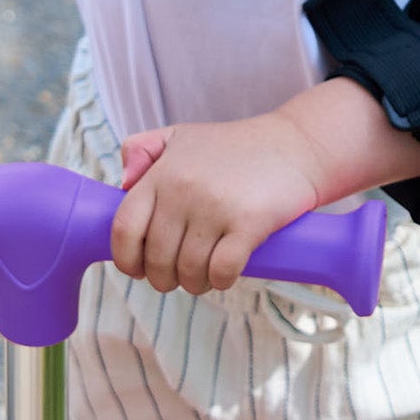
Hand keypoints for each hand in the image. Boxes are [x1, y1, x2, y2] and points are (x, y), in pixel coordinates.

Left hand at [110, 116, 327, 297]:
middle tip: (177, 278)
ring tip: (202, 278)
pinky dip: (219, 281)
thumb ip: (143, 149)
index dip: (126, 259)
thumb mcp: (182, 136)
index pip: (125, 228)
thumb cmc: (237, 146)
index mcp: (163, 172)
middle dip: (164, 278)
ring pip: (188, 270)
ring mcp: (216, 207)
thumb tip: (122, 184)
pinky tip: (224, 275)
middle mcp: (183, 190)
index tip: (138, 269)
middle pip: (157, 258)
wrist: (297, 146)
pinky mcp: (249, 223)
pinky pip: (221, 271)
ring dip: (194, 283)